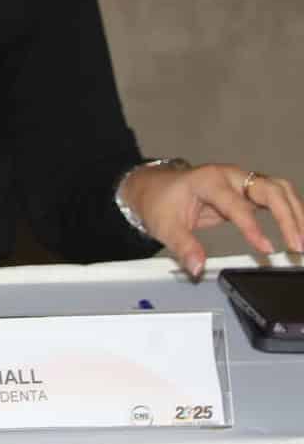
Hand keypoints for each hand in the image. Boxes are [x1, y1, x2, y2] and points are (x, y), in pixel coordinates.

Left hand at [121, 162, 303, 277]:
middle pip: (270, 189)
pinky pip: (278, 197)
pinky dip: (292, 212)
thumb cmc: (160, 201)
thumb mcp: (165, 225)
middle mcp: (230, 176)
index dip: (253, 227)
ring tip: (303, 240)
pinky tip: (300, 231)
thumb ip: (183, 246)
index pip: (237, 204)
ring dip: (297, 213)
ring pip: (280, 190)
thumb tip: (197, 267)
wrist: (155, 186)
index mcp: (209, 180)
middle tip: (297, 246)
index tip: (266, 248)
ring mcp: (241, 181)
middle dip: (288, 217)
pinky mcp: (248, 190)